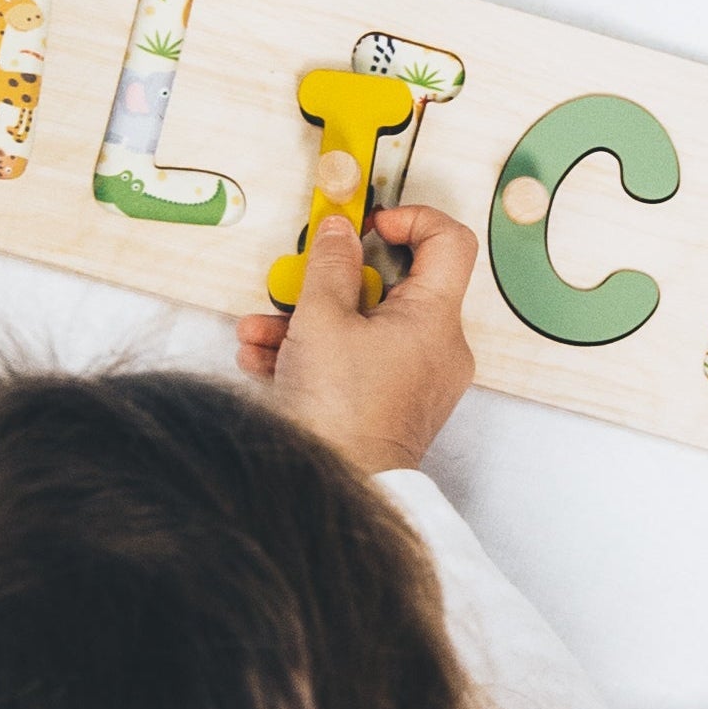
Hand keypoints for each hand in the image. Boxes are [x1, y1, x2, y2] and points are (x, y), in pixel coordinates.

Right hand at [234, 204, 477, 476]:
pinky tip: (265, 360)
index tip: (369, 226)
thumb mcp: (321, 319)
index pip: (450, 242)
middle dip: (331, 282)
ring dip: (307, 322)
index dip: (411, 218)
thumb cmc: (341, 412)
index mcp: (435, 318)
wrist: (341, 489)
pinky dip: (316, 354)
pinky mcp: (393, 403)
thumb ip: (328, 264)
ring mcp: (416, 379)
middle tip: (298, 282)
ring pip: (364, 327)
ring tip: (258, 332)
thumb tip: (337, 230)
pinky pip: (359, 361)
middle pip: (391, 287)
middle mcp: (437, 348)